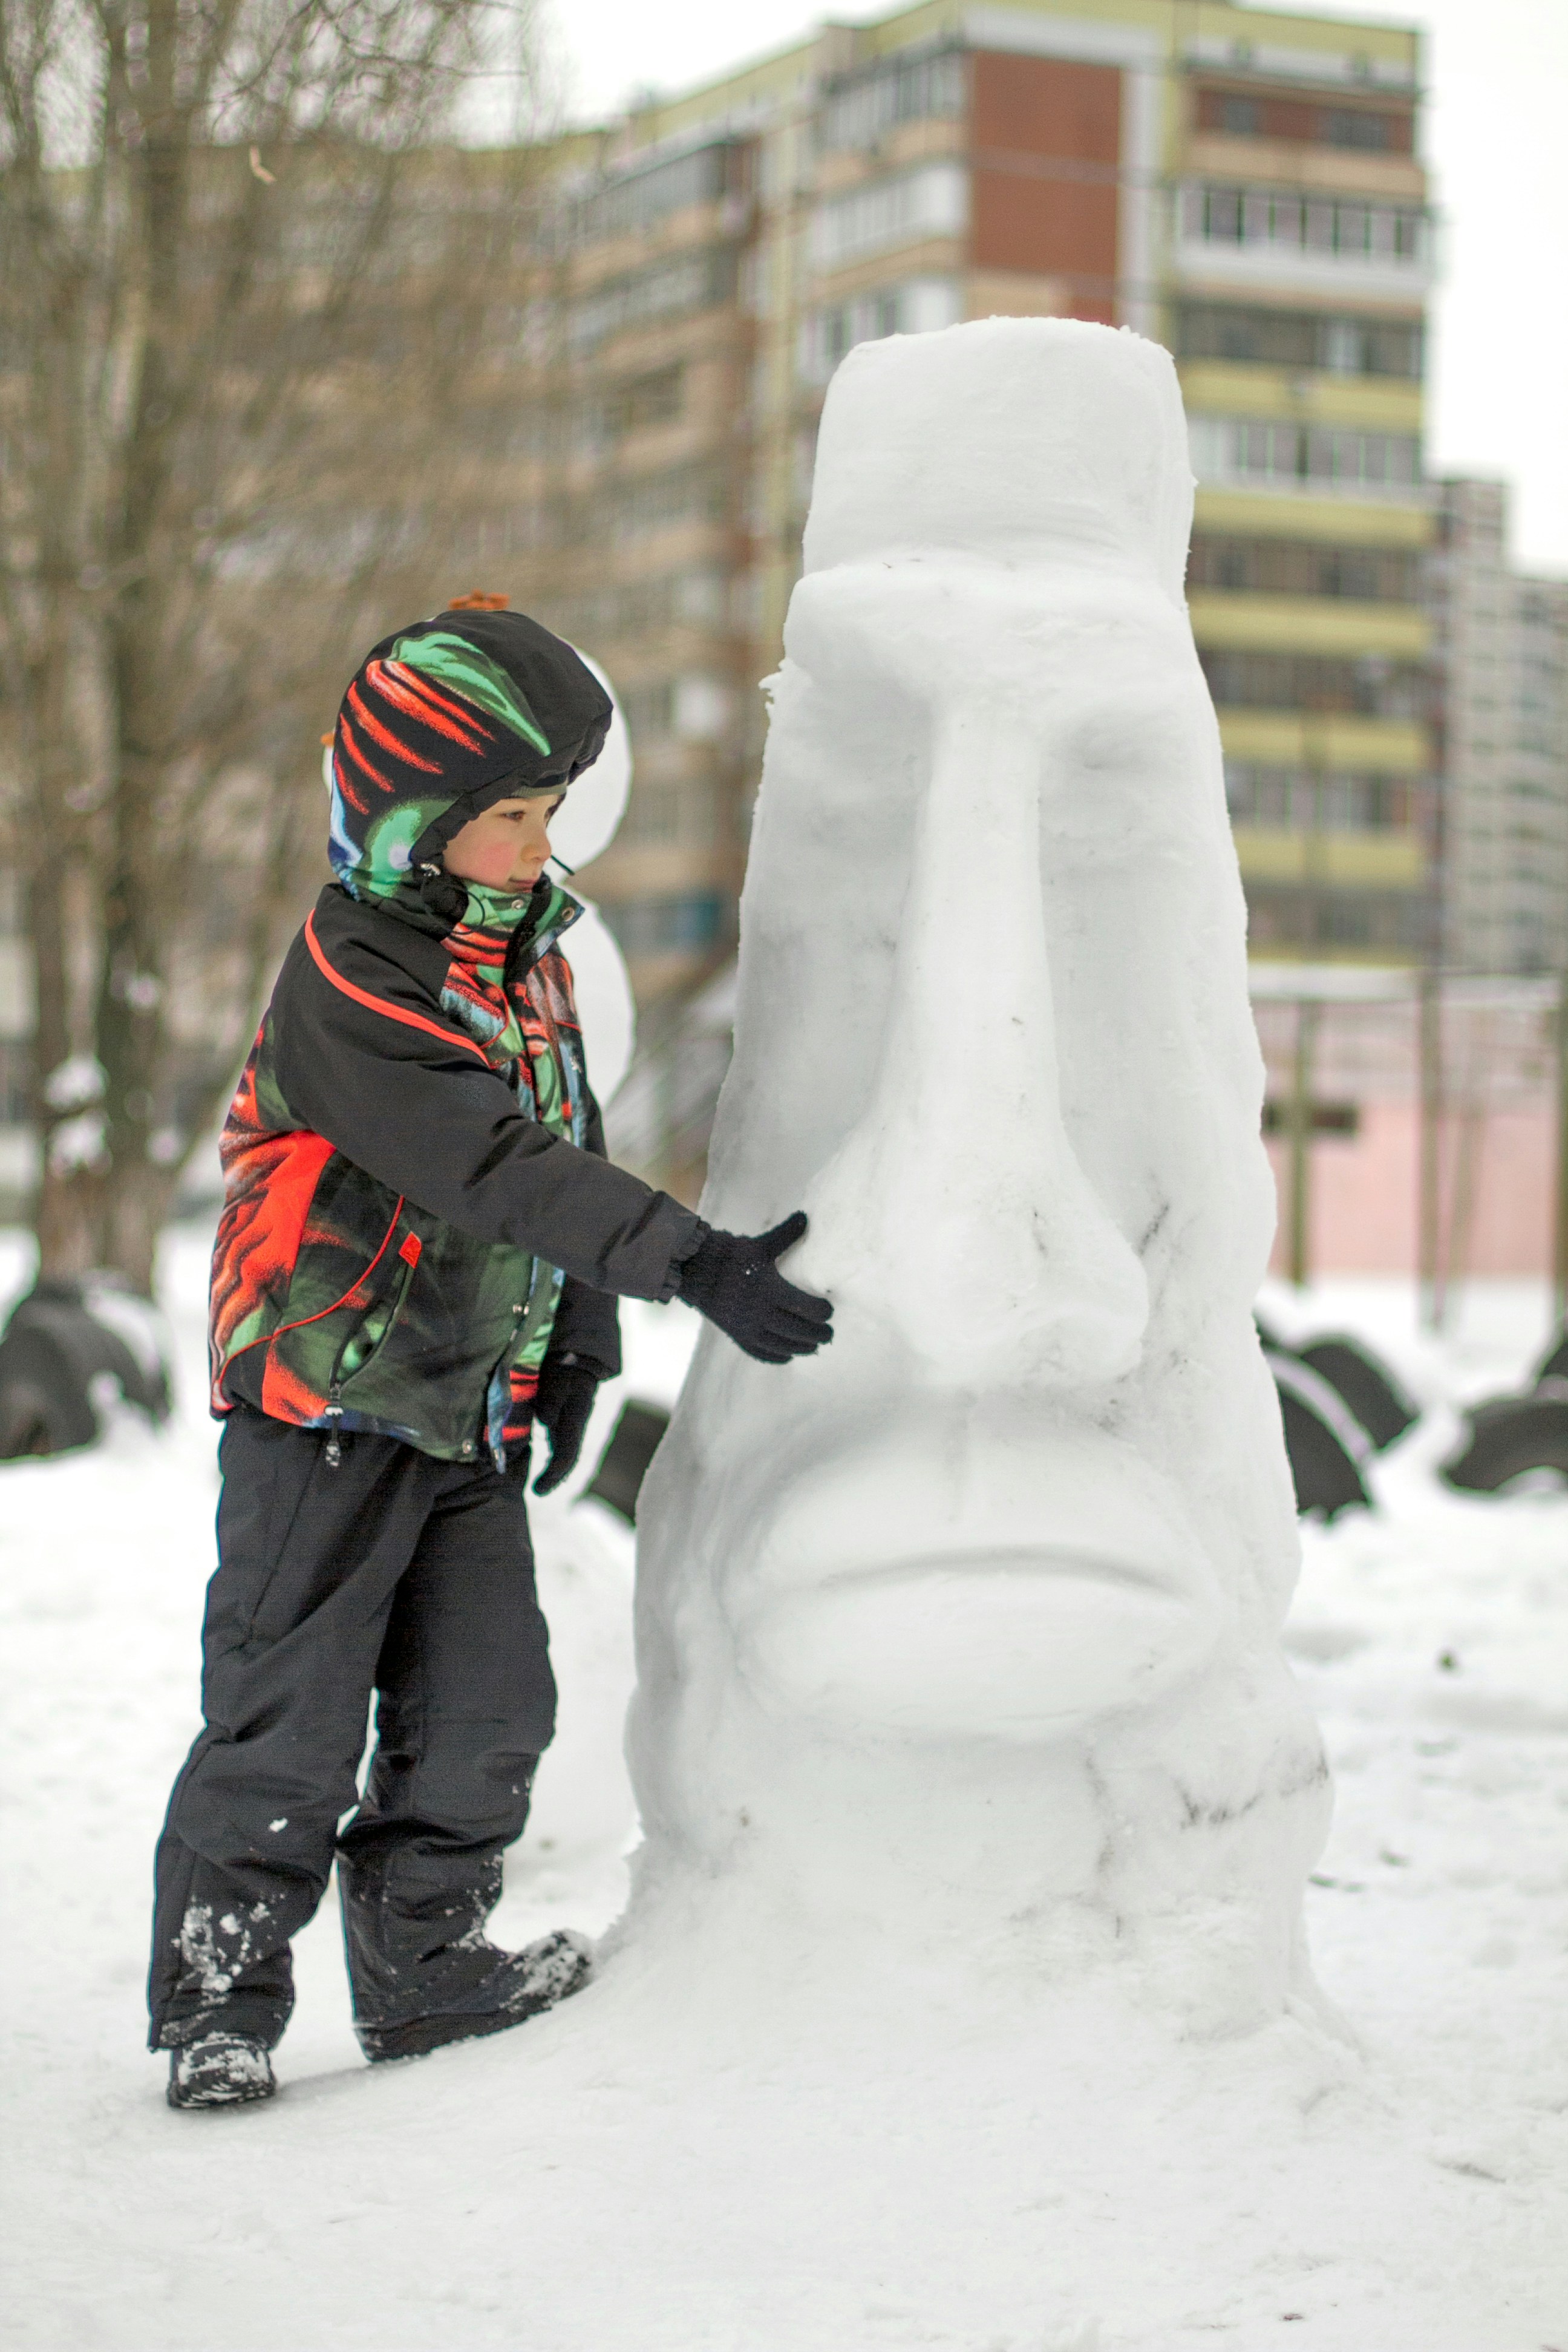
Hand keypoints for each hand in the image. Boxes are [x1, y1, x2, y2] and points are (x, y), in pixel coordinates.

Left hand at [532, 1358, 600, 1494]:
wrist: (577, 1358)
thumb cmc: (564, 1368)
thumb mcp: (557, 1382)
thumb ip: (552, 1401)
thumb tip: (546, 1421)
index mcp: (575, 1420)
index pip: (566, 1455)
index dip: (553, 1475)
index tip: (538, 1490)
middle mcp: (576, 1427)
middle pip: (568, 1459)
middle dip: (554, 1477)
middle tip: (539, 1491)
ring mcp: (572, 1425)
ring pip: (566, 1453)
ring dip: (556, 1470)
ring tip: (541, 1484)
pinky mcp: (566, 1421)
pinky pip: (561, 1444)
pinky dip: (554, 1458)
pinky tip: (546, 1464)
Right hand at [675, 1211, 832, 1364]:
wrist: (695, 1270)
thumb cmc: (731, 1255)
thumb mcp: (760, 1245)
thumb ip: (786, 1235)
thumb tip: (805, 1217)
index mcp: (768, 1290)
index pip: (804, 1307)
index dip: (821, 1312)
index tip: (830, 1311)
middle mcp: (758, 1312)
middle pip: (796, 1330)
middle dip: (816, 1334)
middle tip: (829, 1334)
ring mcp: (746, 1326)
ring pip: (780, 1344)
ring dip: (800, 1347)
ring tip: (814, 1347)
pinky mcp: (735, 1333)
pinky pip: (758, 1351)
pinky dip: (775, 1356)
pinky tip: (787, 1356)